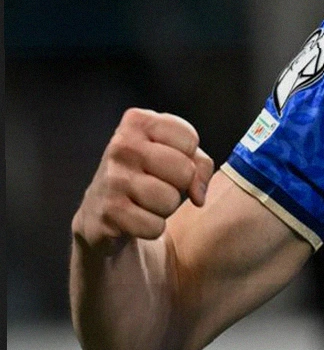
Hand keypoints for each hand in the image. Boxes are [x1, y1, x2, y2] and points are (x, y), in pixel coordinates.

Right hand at [72, 109, 213, 254]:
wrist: (99, 212)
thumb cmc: (145, 176)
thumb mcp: (173, 154)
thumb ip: (199, 163)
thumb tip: (198, 195)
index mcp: (137, 121)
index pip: (190, 140)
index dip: (188, 158)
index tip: (169, 161)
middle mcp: (121, 145)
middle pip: (184, 171)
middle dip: (179, 185)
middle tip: (157, 185)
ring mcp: (112, 178)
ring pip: (170, 200)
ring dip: (164, 208)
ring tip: (145, 201)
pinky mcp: (108, 211)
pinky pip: (155, 226)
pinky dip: (151, 228)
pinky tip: (134, 218)